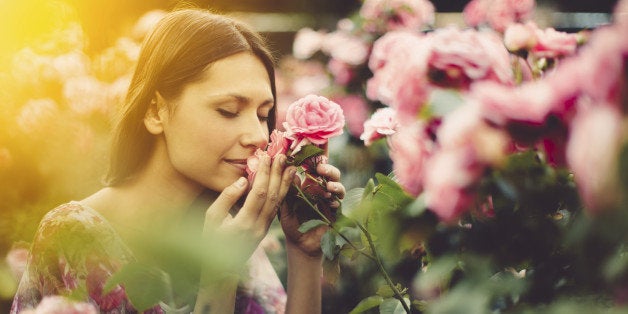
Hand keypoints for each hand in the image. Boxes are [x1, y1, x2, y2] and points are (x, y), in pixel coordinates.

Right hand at [203, 154, 295, 268]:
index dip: (264, 174)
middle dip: (277, 174)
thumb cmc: (211, 239)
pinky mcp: (266, 229)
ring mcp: (264, 229)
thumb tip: (242, 180)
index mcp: (243, 223)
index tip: (266, 157)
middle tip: (282, 156)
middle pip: (272, 196)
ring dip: (285, 183)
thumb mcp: (211, 218)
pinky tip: (286, 183)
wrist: (220, 268)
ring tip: (290, 167)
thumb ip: (226, 198)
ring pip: (278, 203)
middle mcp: (258, 227)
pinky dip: (282, 194)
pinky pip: (276, 209)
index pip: (258, 194)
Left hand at [279, 163, 344, 257]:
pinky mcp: (335, 213)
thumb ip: (287, 193)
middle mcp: (321, 190)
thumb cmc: (292, 225)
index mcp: (308, 185)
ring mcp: (329, 201)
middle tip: (321, 169)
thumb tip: (292, 174)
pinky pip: (339, 203)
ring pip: (338, 186)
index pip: (314, 168)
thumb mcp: (285, 209)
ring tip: (329, 187)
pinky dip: (336, 201)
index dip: (317, 159)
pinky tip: (331, 204)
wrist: (301, 245)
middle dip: (328, 169)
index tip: (314, 153)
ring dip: (335, 184)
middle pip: (330, 173)